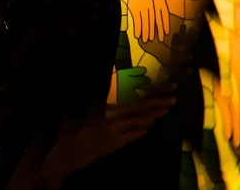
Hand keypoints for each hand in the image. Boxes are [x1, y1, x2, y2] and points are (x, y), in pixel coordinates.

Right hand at [32, 0, 97, 38]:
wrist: (38, 35)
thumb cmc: (41, 18)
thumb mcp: (42, 5)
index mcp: (55, 7)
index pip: (72, 2)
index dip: (82, 0)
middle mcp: (60, 15)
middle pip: (77, 9)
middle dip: (88, 6)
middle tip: (97, 5)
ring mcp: (63, 24)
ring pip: (78, 19)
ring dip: (88, 16)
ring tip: (96, 15)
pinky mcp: (64, 32)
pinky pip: (76, 28)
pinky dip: (83, 26)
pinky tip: (89, 23)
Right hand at [50, 95, 175, 173]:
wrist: (65, 153)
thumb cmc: (72, 133)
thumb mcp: (83, 113)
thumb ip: (95, 104)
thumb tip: (104, 95)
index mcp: (105, 109)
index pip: (133, 99)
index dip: (151, 92)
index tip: (165, 86)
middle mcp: (111, 118)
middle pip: (139, 108)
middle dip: (158, 101)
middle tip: (173, 96)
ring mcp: (113, 131)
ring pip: (138, 120)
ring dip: (153, 115)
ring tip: (167, 109)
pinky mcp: (112, 144)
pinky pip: (129, 137)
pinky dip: (139, 132)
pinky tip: (148, 128)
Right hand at [128, 0, 169, 42]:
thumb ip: (158, 2)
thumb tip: (158, 15)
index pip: (164, 14)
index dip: (165, 24)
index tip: (165, 33)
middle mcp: (153, 4)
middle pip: (155, 20)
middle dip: (156, 31)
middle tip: (157, 40)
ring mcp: (143, 6)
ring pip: (146, 22)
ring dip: (147, 32)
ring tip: (147, 40)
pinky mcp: (134, 7)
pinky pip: (137, 20)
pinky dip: (138, 29)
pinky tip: (138, 35)